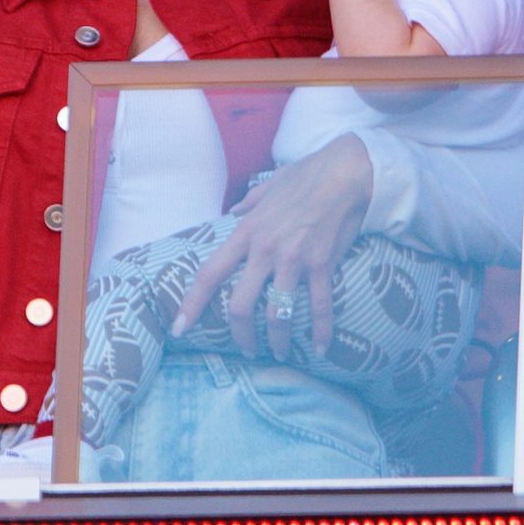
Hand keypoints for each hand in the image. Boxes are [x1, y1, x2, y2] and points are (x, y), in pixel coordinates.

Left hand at [172, 133, 373, 358]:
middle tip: (246, 349)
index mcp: (245, 233)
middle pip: (240, 305)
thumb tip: (232, 211)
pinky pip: (319, 306)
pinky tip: (321, 348)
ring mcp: (294, 259)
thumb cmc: (303, 177)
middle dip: (240, 335)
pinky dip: (321, 332)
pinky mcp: (322, 264)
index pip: (209, 274)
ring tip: (281, 351)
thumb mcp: (265, 188)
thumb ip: (246, 204)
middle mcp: (264, 250)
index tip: (180, 328)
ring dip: (278, 340)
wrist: (343, 172)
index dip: (192, 304)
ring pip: (277, 314)